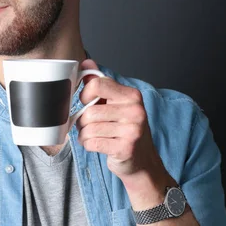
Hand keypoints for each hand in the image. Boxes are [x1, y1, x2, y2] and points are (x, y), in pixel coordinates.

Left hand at [77, 59, 169, 186]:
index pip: (97, 84)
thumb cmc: (125, 131)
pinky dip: (88, 145)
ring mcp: (131, 130)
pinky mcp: (124, 148)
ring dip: (85, 135)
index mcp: (132, 96)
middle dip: (83, 121)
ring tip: (96, 136)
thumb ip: (101, 84)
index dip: (85, 94)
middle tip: (92, 126)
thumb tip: (87, 63)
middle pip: (89, 111)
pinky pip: (91, 142)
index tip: (87, 102)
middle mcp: (135, 111)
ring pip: (87, 128)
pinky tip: (99, 145)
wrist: (142, 162)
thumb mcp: (116, 104)